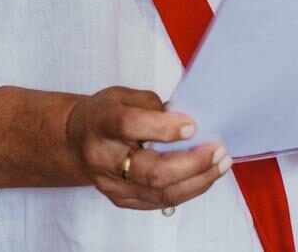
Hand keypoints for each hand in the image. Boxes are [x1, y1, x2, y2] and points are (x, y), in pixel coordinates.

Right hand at [65, 86, 231, 209]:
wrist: (77, 140)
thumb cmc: (105, 112)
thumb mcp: (123, 95)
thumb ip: (154, 107)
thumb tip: (188, 123)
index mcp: (101, 122)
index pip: (130, 127)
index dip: (163, 128)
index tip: (192, 125)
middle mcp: (103, 156)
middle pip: (151, 171)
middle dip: (192, 163)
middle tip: (218, 150)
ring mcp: (111, 184)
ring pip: (161, 193)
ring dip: (198, 180)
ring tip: (221, 163)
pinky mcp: (121, 200)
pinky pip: (160, 202)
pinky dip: (188, 189)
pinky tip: (204, 176)